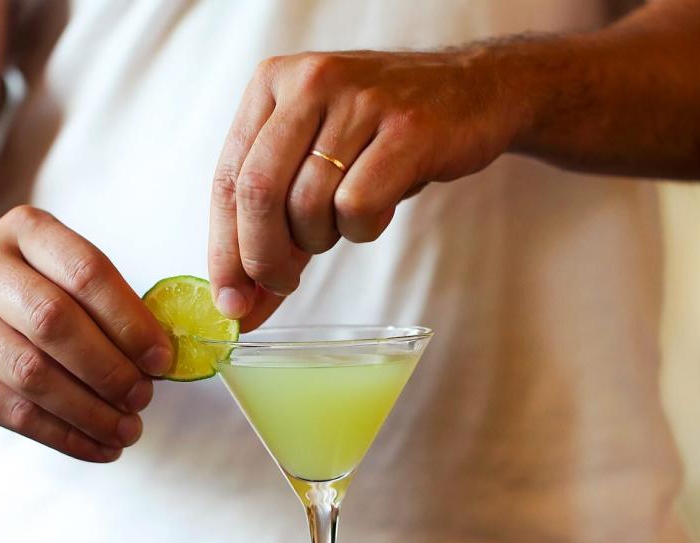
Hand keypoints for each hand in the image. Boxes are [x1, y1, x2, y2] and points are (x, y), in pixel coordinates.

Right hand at [0, 206, 173, 461]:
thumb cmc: (26, 294)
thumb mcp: (60, 273)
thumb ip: (108, 306)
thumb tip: (161, 360)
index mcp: (25, 230)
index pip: (86, 272)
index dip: (130, 321)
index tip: (162, 359)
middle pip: (54, 322)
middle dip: (109, 368)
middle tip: (143, 399)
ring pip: (31, 373)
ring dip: (89, 411)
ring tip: (128, 431)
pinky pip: (10, 411)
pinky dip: (63, 436)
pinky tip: (98, 448)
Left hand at [209, 47, 520, 324]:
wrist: (475, 90)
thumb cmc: (385, 134)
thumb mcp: (318, 156)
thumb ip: (274, 220)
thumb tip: (239, 302)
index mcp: (272, 83)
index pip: (226, 179)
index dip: (223, 250)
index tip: (229, 302)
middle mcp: (309, 82)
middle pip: (258, 194)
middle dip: (263, 258)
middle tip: (281, 285)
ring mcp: (359, 102)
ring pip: (308, 206)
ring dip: (322, 239)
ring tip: (346, 221)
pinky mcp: (407, 130)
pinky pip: (358, 206)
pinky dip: (362, 228)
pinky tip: (377, 211)